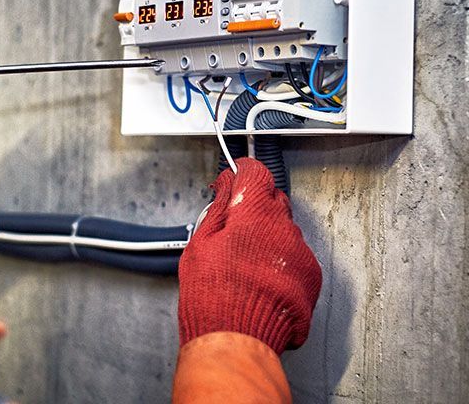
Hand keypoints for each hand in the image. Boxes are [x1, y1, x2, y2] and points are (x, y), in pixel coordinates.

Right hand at [178, 158, 321, 354]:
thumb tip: (226, 186)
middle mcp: (284, 228)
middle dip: (255, 205)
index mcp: (254, 214)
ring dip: (268, 235)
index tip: (232, 179)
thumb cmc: (213, 295)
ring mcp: (301, 253)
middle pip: (273, 199)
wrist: (236, 339)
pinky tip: (260, 277)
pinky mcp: (311, 276)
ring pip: (285, 229)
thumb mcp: (200, 245)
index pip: (255, 172)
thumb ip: (218, 208)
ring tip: (244, 260)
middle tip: (232, 225)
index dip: (241, 173)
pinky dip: (281, 259)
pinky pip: (296, 255)